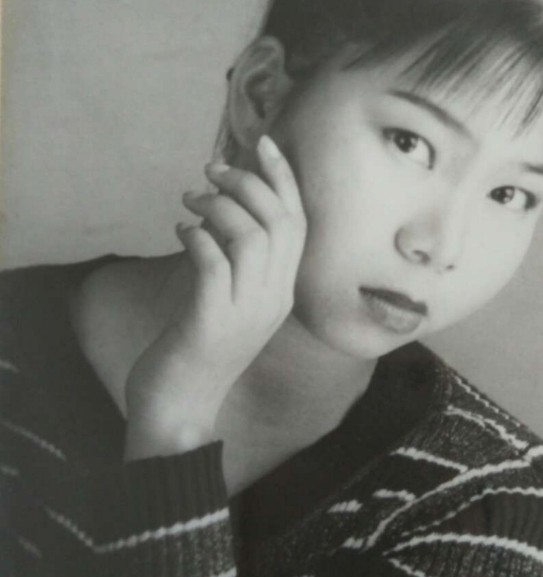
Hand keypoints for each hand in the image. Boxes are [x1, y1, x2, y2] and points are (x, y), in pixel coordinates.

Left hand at [124, 136, 306, 459]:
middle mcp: (273, 299)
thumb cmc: (201, 344)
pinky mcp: (212, 322)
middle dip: (247, 183)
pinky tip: (180, 232)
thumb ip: (236, 260)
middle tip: (212, 171)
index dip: (284, 180)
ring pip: (251, 237)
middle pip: (279, 223)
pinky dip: (196, 236)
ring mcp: (245, 312)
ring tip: (190, 201)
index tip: (265, 143)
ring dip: (218, 207)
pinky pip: (213, 263)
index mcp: (282, 291)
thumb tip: (220, 208)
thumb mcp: (229, 299)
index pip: (298, 225)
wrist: (183, 403)